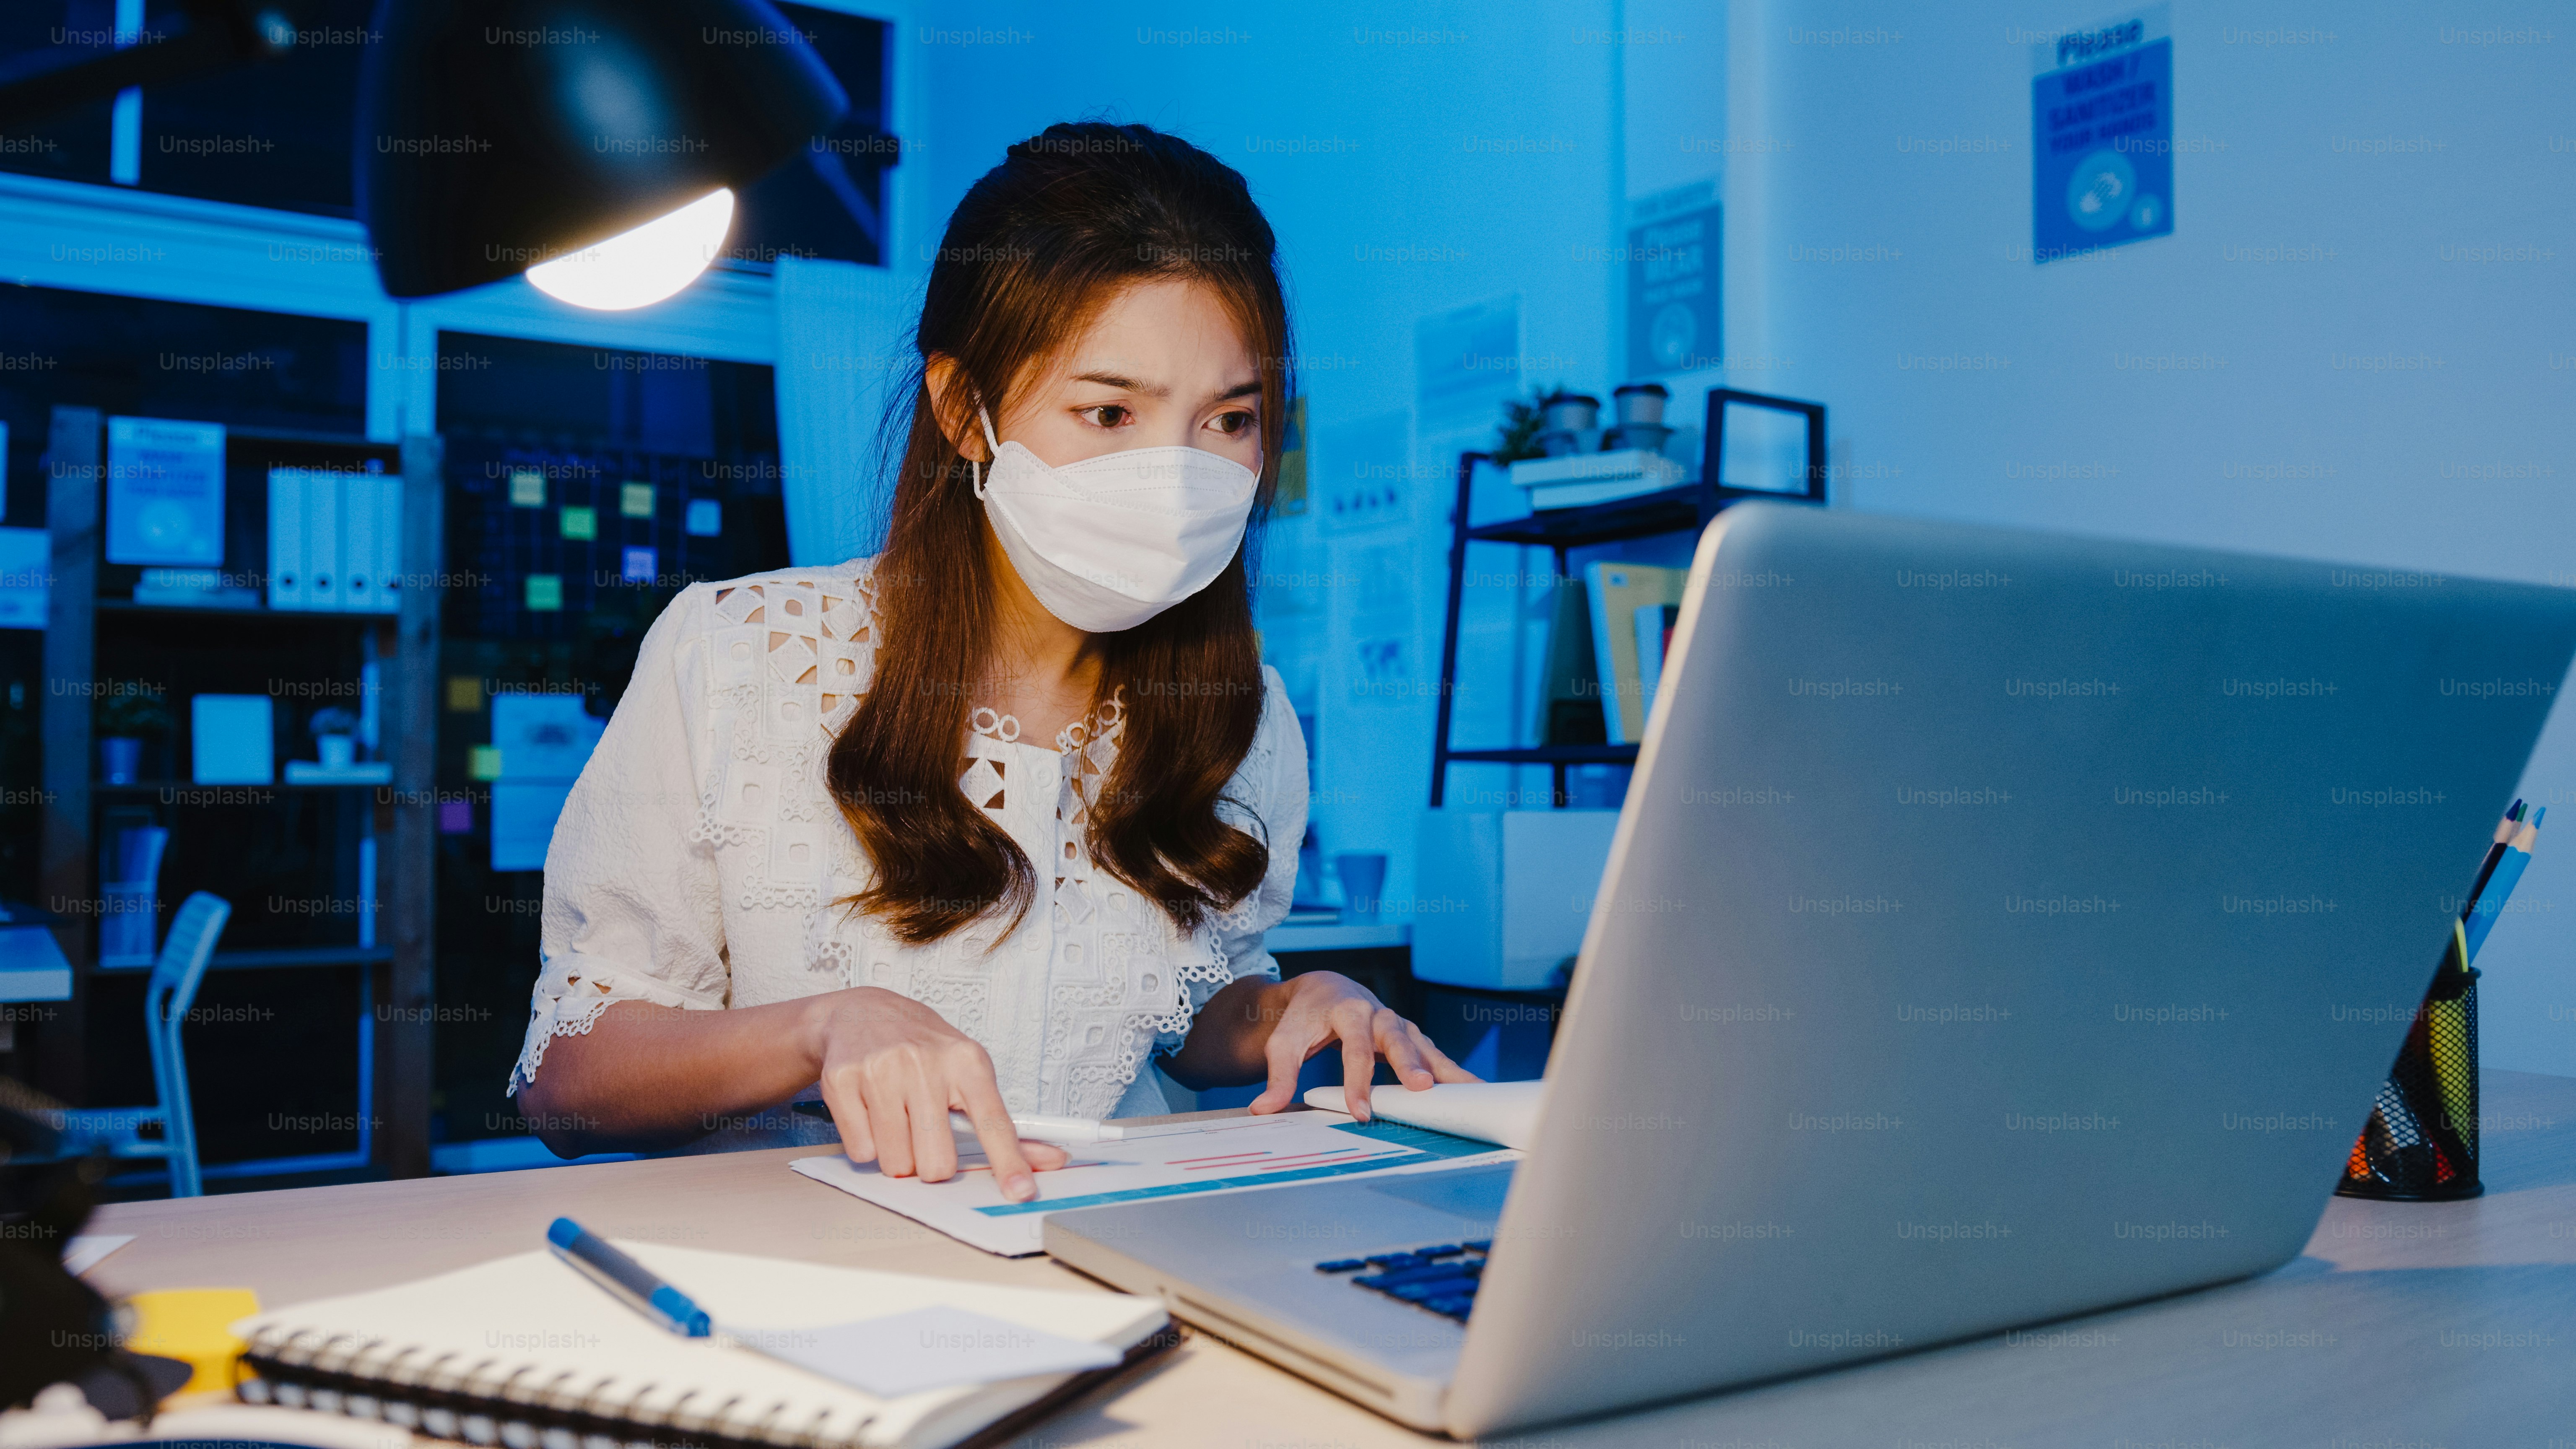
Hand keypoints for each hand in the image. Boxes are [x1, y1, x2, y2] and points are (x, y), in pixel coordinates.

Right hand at [801, 987, 1068, 1200]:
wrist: (862, 1013)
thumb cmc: (924, 1051)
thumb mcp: (969, 1074)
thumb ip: (1006, 1125)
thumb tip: (1053, 1159)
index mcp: (967, 1062)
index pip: (994, 1122)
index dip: (1008, 1162)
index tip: (1021, 1192)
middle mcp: (925, 1063)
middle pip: (937, 1163)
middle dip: (931, 1165)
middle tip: (924, 1136)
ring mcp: (881, 1070)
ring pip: (896, 1163)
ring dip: (897, 1156)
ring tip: (896, 1119)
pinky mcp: (842, 1079)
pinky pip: (860, 1152)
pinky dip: (866, 1144)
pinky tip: (869, 1111)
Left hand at [1245, 972, 1479, 1120]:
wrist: (1326, 989)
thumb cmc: (1303, 1018)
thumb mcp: (1284, 1042)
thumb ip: (1278, 1075)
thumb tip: (1263, 1109)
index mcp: (1346, 1010)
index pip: (1352, 1048)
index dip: (1357, 1082)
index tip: (1362, 1112)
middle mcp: (1378, 1014)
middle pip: (1396, 1039)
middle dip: (1410, 1064)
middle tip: (1421, 1089)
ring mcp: (1398, 1025)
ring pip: (1423, 1046)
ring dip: (1444, 1069)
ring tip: (1470, 1092)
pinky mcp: (1411, 1037)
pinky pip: (1434, 1055)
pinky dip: (1453, 1072)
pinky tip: (1474, 1091)